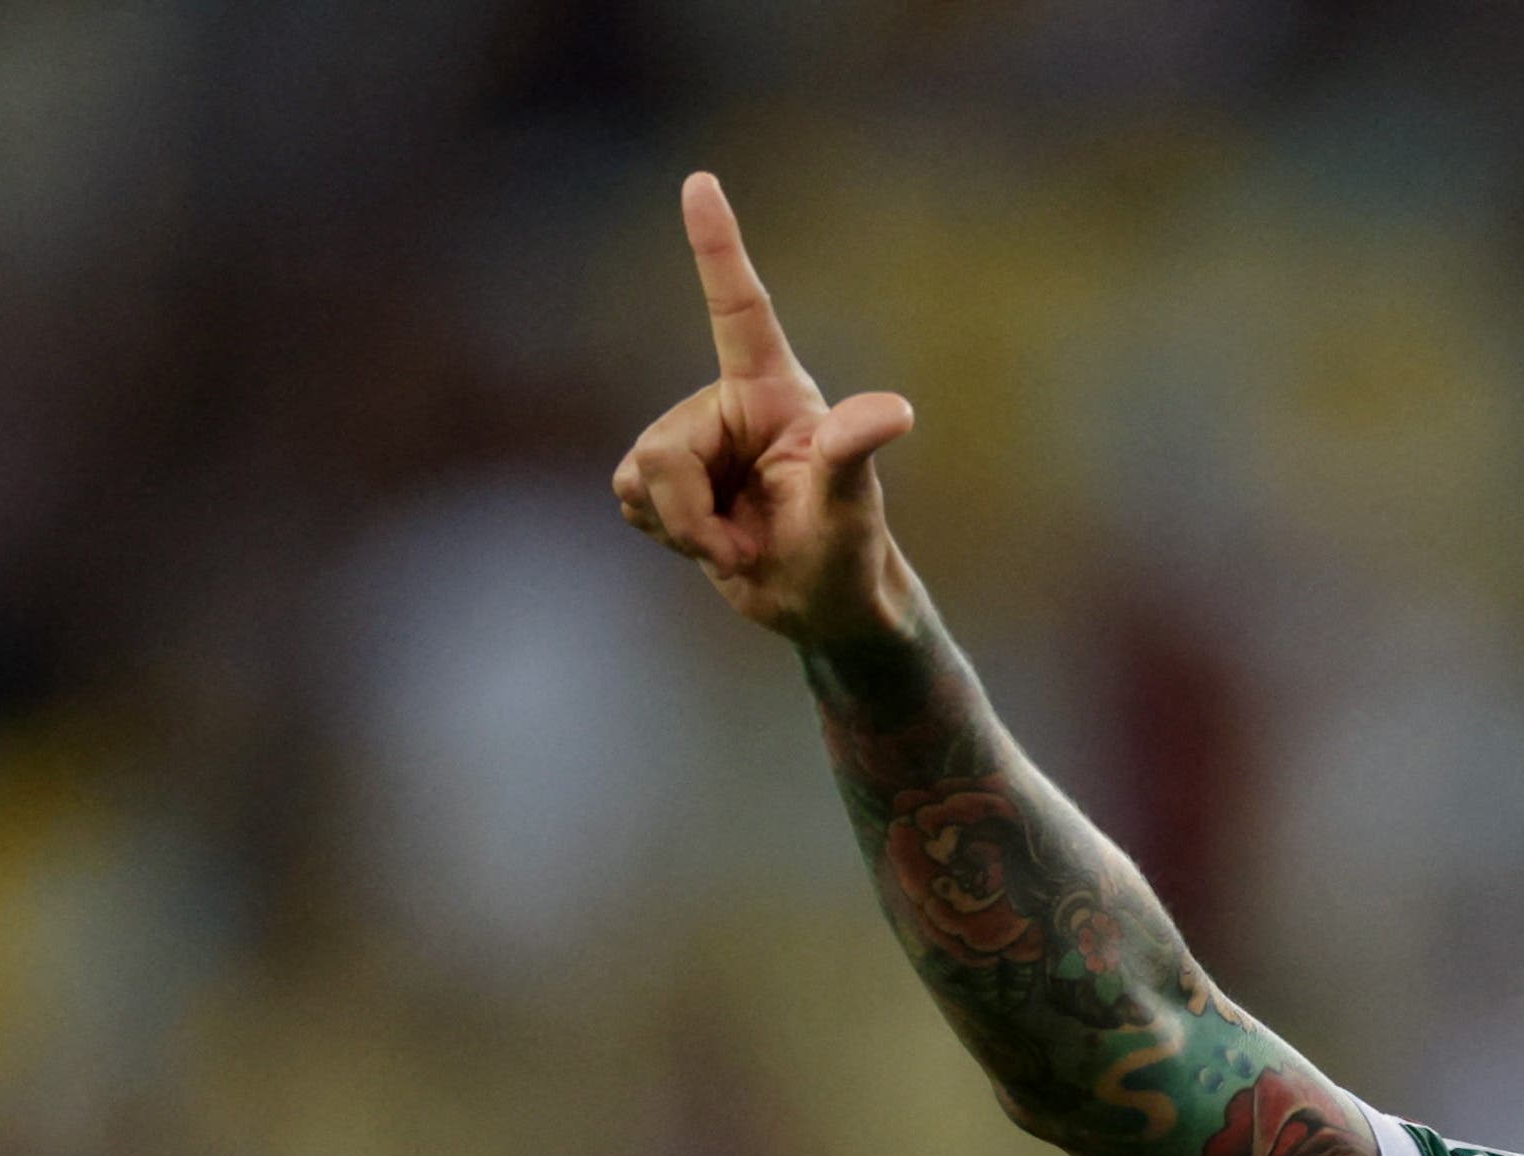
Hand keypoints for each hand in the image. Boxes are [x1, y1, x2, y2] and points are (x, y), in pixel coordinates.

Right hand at [610, 172, 915, 644]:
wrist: (825, 606)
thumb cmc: (850, 554)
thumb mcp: (850, 509)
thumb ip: (854, 454)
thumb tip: (894, 411)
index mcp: (773, 393)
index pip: (740, 308)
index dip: (717, 245)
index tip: (700, 180)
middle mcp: (728, 407)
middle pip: (661, 448)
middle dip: (692, 514)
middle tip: (750, 543)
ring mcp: (695, 442)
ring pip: (637, 477)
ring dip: (682, 528)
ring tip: (738, 543)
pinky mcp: (669, 480)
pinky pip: (628, 499)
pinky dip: (665, 533)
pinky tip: (710, 542)